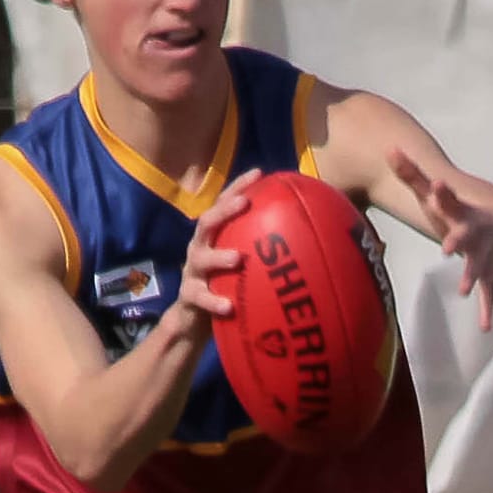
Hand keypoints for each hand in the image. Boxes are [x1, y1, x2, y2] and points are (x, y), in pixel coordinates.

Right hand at [173, 167, 258, 327]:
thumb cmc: (224, 287)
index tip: (259, 173)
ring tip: (237, 258)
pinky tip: (229, 307)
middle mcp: (200, 248)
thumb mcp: (241, 266)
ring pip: (202, 259)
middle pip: (208, 222)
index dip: (238, 187)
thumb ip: (260, 251)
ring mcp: (192, 271)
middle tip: (245, 203)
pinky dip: (214, 301)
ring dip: (219, 257)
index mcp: (214, 236)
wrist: (193, 320)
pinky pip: (200, 297)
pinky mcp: (189, 296)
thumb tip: (303, 241)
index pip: (223, 204)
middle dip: (225, 210)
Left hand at [388, 148, 492, 330]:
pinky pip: (490, 292)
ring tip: (461, 290)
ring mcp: (490, 250)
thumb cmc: (465, 215)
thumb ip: (413, 175)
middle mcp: (478, 228)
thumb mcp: (440, 199)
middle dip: (458, 239)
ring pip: (480, 264)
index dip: (442, 193)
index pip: (448, 200)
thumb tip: (388, 148)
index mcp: (461, 211)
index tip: (436, 185)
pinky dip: (487, 308)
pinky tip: (486, 326)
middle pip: (468, 232)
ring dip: (471, 275)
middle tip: (446, 249)